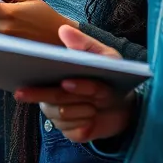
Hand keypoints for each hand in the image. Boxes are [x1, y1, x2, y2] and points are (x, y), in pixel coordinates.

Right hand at [15, 25, 135, 142]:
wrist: (125, 105)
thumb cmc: (110, 77)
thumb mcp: (104, 56)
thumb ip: (84, 44)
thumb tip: (63, 30)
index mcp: (51, 76)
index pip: (37, 81)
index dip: (42, 86)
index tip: (65, 83)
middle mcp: (49, 96)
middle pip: (49, 100)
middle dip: (74, 98)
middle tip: (91, 99)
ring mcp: (58, 116)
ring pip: (62, 116)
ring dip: (84, 110)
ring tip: (96, 105)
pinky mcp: (71, 133)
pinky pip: (73, 131)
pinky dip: (86, 125)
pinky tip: (94, 118)